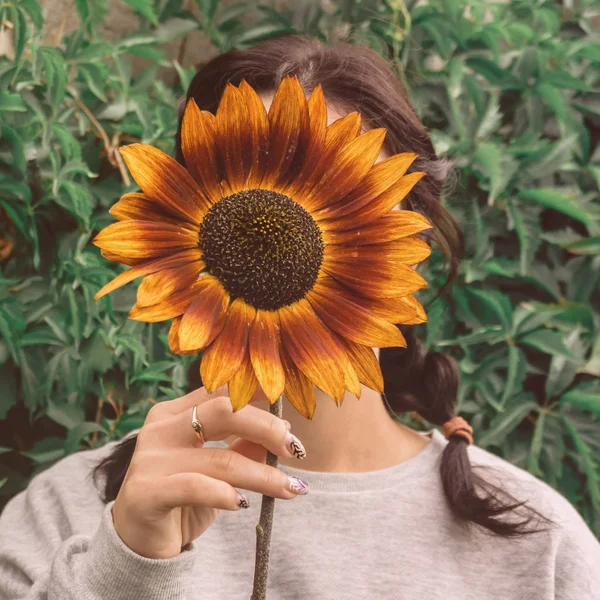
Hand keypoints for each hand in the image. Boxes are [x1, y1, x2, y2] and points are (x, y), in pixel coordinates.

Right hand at [111, 387, 305, 558]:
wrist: (139, 543)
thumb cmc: (182, 497)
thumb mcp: (217, 468)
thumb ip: (243, 446)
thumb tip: (284, 429)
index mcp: (175, 412)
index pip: (222, 392)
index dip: (259, 400)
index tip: (290, 418)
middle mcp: (160, 428)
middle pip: (224, 412)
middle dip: (267, 428)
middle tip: (295, 449)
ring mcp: (149, 458)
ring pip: (220, 457)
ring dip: (263, 475)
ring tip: (291, 488)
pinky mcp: (146, 492)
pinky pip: (195, 487)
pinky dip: (225, 494)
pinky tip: (243, 504)